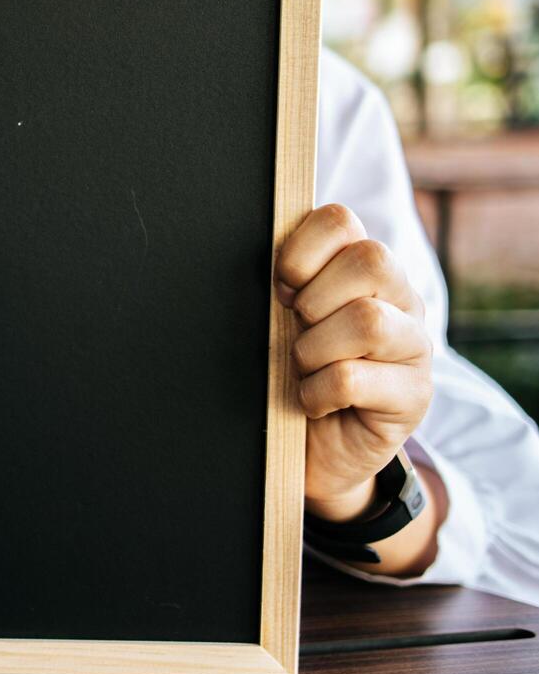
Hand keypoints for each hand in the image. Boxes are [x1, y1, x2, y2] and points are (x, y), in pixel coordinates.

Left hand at [274, 204, 433, 523]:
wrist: (312, 453)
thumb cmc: (290, 377)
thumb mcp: (281, 323)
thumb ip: (283, 286)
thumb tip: (257, 260)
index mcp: (364, 271)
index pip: (340, 221)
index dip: (299, 250)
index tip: (280, 287)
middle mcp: (401, 300)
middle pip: (371, 259)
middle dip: (315, 298)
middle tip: (296, 329)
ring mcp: (415, 347)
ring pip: (367, 321)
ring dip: (314, 350)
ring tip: (302, 369)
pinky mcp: (414, 396)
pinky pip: (353, 379)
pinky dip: (317, 393)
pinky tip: (313, 402)